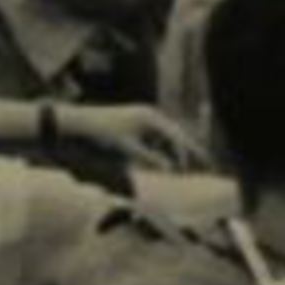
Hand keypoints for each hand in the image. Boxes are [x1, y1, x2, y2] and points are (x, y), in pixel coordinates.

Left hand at [63, 104, 209, 170]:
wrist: (78, 123)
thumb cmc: (103, 134)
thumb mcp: (128, 149)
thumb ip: (151, 159)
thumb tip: (171, 169)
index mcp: (151, 117)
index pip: (178, 137)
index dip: (191, 153)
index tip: (204, 165)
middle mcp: (150, 115)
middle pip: (176, 135)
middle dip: (189, 151)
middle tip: (206, 165)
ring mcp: (142, 118)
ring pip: (166, 138)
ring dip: (175, 153)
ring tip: (187, 168)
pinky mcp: (135, 124)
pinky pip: (155, 139)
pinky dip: (162, 150)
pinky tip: (166, 162)